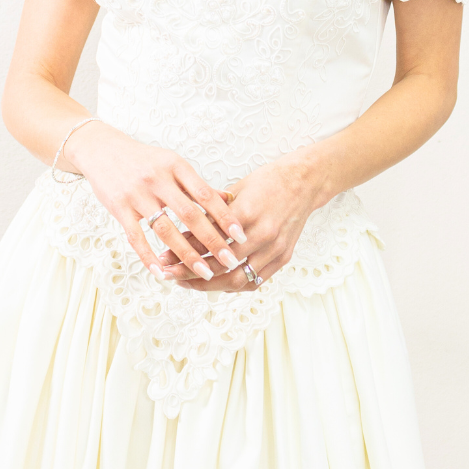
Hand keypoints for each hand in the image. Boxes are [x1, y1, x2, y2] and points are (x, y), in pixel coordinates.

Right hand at [65, 122, 247, 282]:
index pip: (206, 194)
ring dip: (187, 255)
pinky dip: (149, 257)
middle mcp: (158, 179)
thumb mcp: (173, 163)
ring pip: (165, 230)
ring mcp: (137, 194)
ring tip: (205, 273)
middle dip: (212, 241)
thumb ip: (198, 184)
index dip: (225, 216)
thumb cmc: (144, 160)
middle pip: (190, 215)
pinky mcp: (118, 207)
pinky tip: (162, 273)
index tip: (241, 236)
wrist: (102, 149)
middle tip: (230, 260)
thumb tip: (230, 200)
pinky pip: (136, 237)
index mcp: (176, 166)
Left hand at [175, 152, 328, 291]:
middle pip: (221, 266)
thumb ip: (211, 216)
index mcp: (248, 213)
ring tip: (188, 283)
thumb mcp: (235, 192)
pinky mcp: (283, 258)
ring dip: (209, 286)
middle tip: (169, 275)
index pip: (210, 242)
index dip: (184, 253)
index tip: (165, 258)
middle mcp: (264, 234)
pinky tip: (216, 283)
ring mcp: (276, 249)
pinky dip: (233, 286)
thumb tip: (180, 234)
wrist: (304, 183)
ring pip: (238, 280)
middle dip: (191, 274)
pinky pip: (255, 281)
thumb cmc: (267, 182)